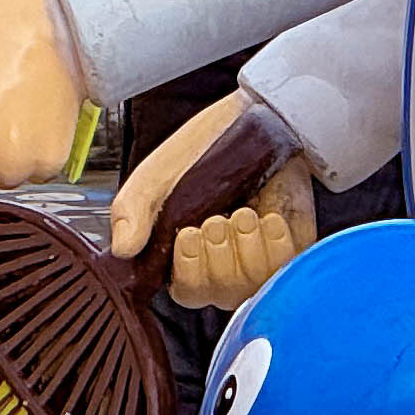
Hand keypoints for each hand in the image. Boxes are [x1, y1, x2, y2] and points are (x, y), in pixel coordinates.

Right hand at [109, 90, 318, 309]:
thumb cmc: (207, 147)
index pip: (187, 292)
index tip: (189, 234)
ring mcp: (261, 260)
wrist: (258, 121)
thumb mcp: (156, 176)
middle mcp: (224, 264)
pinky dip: (276, 243)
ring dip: (247, 246)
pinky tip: (269, 218)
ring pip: (254, 284)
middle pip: (222, 293)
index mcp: (187, 255)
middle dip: (219, 254)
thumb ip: (131, 210)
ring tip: (243, 213)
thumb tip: (122, 249)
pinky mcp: (292, 251)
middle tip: (216, 218)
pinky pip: (287, 269)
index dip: (190, 271)